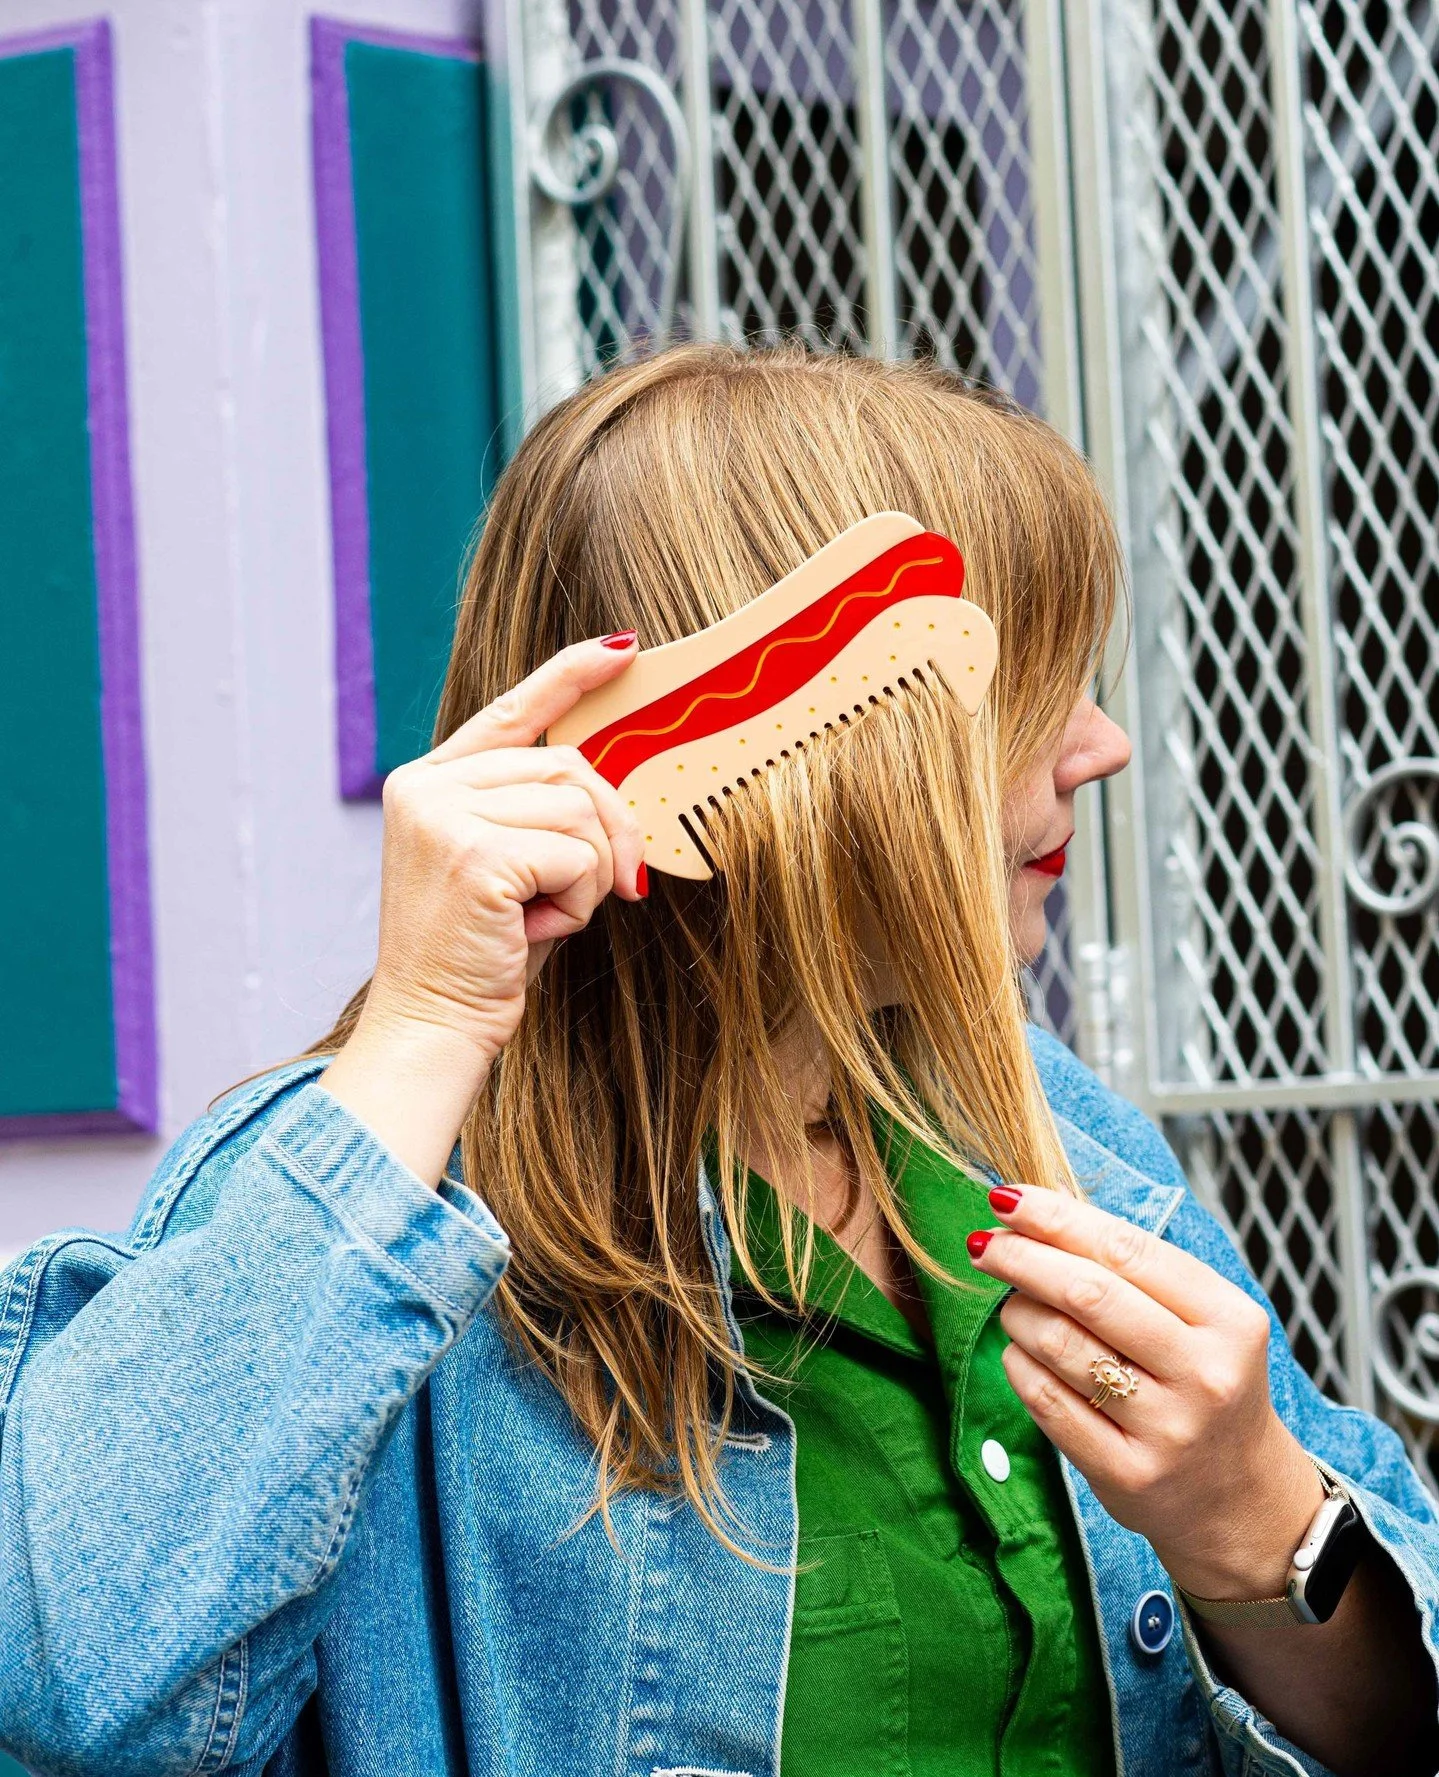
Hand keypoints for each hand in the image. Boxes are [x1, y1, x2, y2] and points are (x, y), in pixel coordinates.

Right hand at [322, 634, 646, 1183]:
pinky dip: (580, 901)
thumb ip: (540, 812)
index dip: (568, 676)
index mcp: (429, 781)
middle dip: (611, 828)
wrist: (433, 1026)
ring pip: (580, 809)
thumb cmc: (482, 955)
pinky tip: (539, 930)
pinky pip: (578, 855)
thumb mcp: (510, 866)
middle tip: (615, 888)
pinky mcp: (475, 854)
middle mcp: (427, 786)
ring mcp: (444, 815)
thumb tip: (616, 783)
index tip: (622, 650)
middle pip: (568, 766)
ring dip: (592, 874)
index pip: (509, 710)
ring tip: (547, 917)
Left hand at [969, 1186, 1324, 1601]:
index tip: (1008, 1199)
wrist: (1240, 1498)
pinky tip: (1020, 1352)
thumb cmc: (1203, 1384)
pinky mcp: (1127, 1474)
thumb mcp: (1199, 1320)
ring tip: (1012, 1306)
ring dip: (1016, 1313)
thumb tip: (1045, 1202)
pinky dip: (1018, 1364)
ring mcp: (1168, 1429)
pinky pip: (1045, 1400)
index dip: (1058, 1219)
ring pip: (1059, 1344)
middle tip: (984, 1244)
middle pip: (1088, 1294)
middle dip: (1021, 1258)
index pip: (1127, 1249)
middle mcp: (1205, 1374)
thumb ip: (1131, 1264)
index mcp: (1229, 1320)